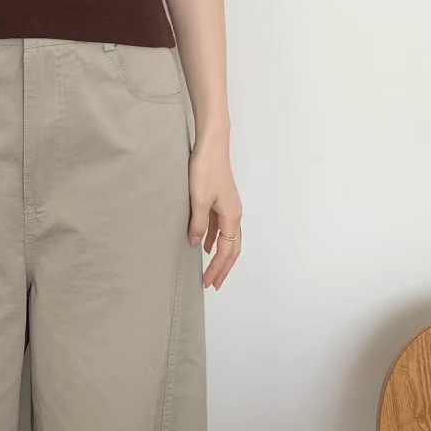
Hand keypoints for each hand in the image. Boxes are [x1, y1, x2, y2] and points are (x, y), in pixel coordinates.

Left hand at [188, 132, 241, 289]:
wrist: (212, 145)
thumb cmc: (206, 169)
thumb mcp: (198, 200)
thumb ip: (197, 224)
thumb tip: (196, 245)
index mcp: (232, 217)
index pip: (226, 251)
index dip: (217, 269)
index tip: (207, 283)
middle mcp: (234, 215)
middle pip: (232, 249)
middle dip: (223, 268)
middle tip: (213, 284)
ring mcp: (229, 208)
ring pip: (228, 239)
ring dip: (220, 256)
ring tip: (211, 271)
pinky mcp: (222, 201)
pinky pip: (220, 228)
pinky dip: (215, 240)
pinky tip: (205, 245)